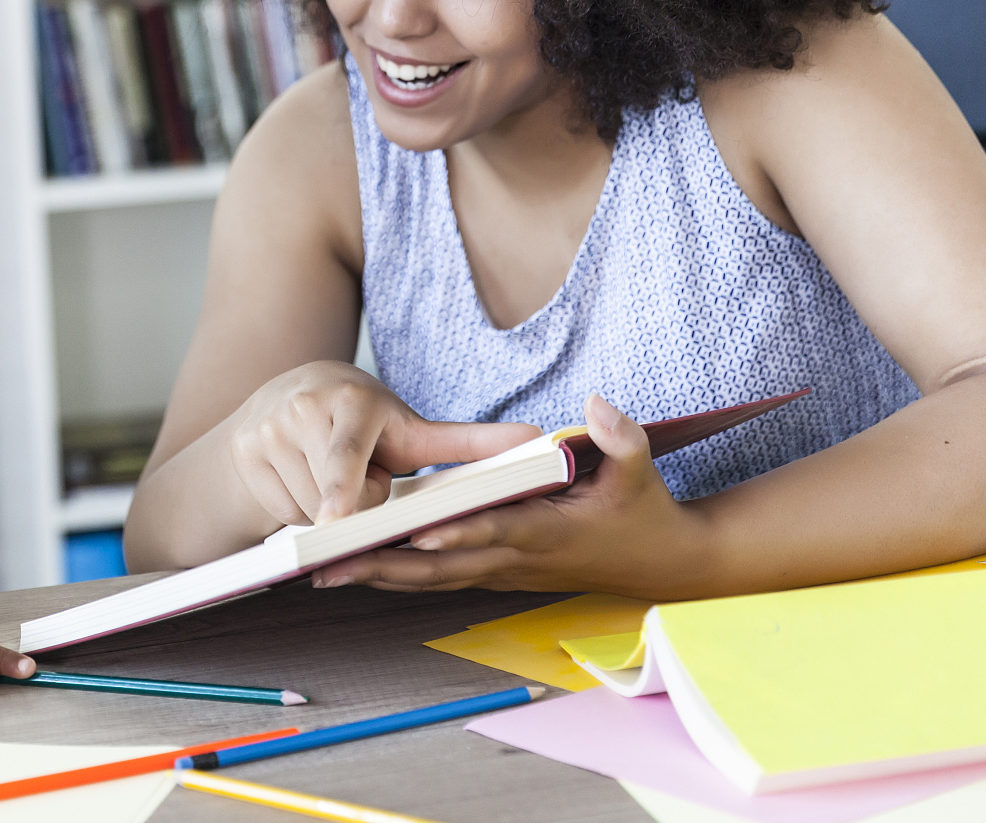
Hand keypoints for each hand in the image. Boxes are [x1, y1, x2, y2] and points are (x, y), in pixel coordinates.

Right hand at [229, 361, 542, 526]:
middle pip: (334, 501)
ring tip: (336, 486)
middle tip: (363, 485)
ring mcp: (265, 433)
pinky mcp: (242, 454)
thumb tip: (536, 441)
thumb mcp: (411, 430)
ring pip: (305, 513)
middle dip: (355, 507)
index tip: (335, 521)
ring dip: (326, 516)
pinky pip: (277, 513)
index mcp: (352, 403)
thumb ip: (471, 443)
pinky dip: (295, 514)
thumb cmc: (363, 422)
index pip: (346, 455)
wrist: (286, 398)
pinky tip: (302, 487)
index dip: (341, 489)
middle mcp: (302, 410)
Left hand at [307, 394, 716, 597]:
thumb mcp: (641, 471)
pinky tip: (358, 572)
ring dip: (380, 578)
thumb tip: (597, 406)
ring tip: (321, 573)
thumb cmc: (646, 511)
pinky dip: (400, 577)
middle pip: (442, 567)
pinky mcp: (498, 574)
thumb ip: (620, 438)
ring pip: (433, 580)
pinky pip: (441, 579)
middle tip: (328, 564)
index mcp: (547, 532)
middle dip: (385, 566)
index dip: (454, 532)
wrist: (663, 563)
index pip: (493, 531)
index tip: (412, 530)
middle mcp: (517, 558)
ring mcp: (505, 572)